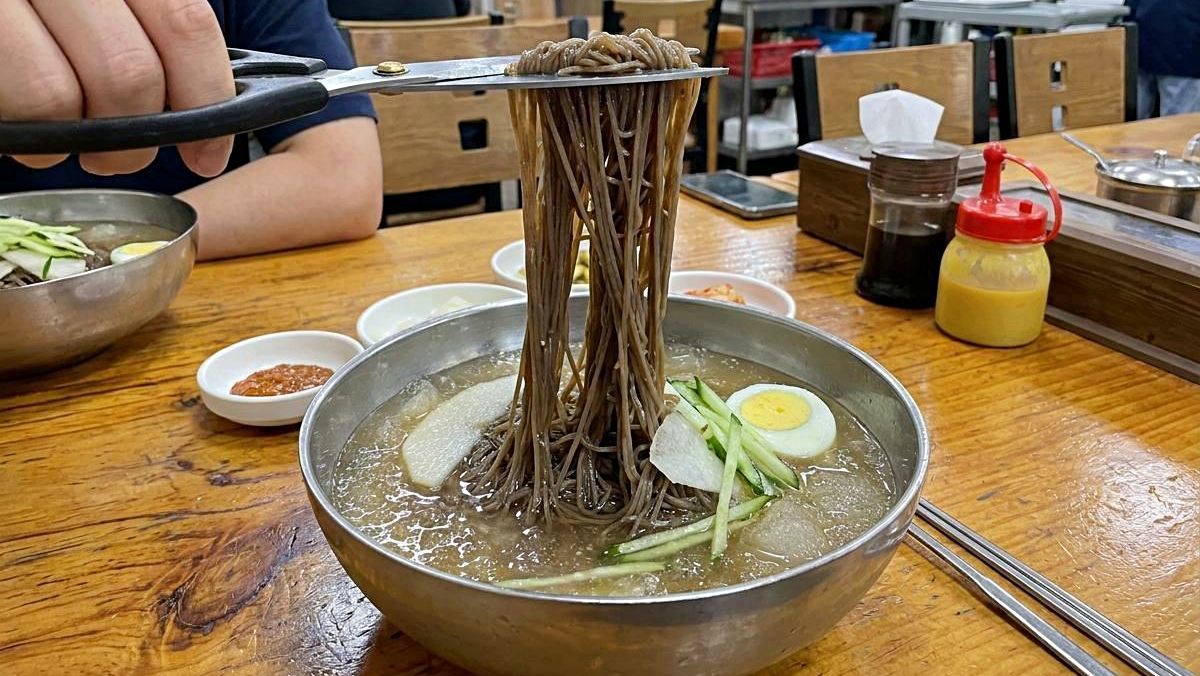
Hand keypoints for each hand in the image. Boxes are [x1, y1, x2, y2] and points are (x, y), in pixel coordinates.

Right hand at [0, 0, 234, 176]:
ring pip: (56, 95)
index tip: (208, 152)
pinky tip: (18, 120)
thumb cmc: (42, 8)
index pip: (184, 23)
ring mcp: (4, 0)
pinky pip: (10, 105)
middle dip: (133, 138)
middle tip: (117, 154)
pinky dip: (23, 134)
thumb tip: (205, 117)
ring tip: (58, 136)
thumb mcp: (101, 2)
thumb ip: (147, 32)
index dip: (207, 97)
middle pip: (127, 71)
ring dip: (67, 140)